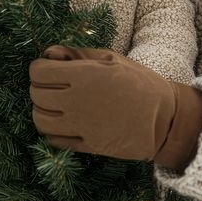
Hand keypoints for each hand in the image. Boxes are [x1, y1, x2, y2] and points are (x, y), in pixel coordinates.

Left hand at [29, 46, 201, 170]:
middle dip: (40, 87)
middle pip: (36, 94)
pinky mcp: (86, 146)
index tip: (48, 68)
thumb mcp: (111, 58)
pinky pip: (53, 140)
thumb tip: (48, 54)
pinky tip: (65, 122)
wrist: (165, 119)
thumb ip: (77, 54)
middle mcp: (77, 101)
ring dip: (42, 110)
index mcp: (84, 75)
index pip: (38, 72)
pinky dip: (52, 131)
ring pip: (39, 120)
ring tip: (56, 105)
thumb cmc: (140, 82)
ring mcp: (80, 126)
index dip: (39, 68)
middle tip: (54, 86)